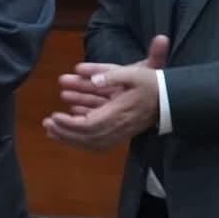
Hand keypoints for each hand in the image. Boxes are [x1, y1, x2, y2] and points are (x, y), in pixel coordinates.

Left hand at [43, 35, 166, 151]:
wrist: (171, 100)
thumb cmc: (152, 84)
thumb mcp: (135, 73)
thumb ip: (112, 75)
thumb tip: (94, 79)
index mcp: (118, 113)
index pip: (88, 124)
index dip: (69, 123)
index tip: (54, 116)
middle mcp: (118, 128)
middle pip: (86, 137)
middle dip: (65, 132)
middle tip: (47, 123)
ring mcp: (120, 134)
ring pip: (90, 143)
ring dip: (70, 139)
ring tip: (52, 131)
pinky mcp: (121, 135)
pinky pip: (97, 144)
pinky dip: (81, 142)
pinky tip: (69, 136)